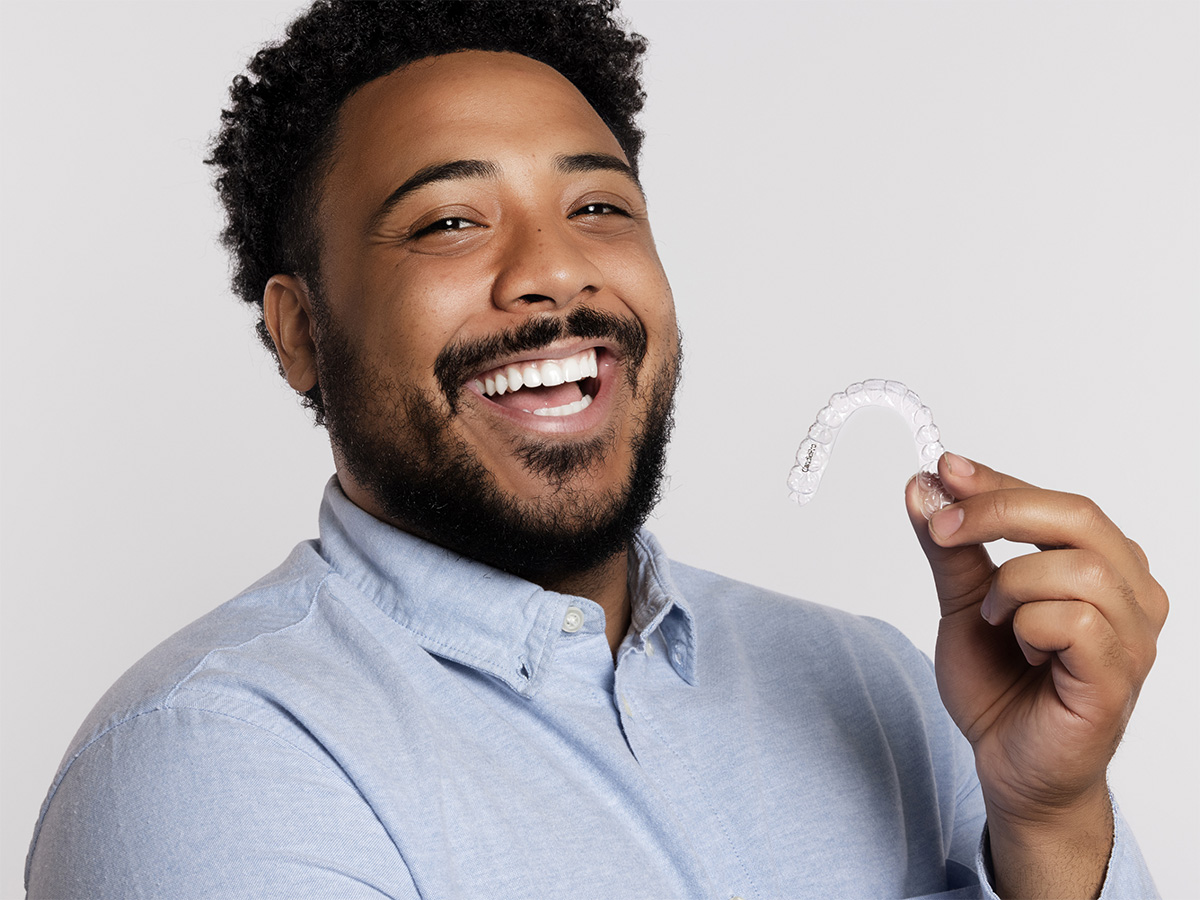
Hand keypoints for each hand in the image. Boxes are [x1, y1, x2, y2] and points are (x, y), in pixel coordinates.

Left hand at [905, 453, 1166, 898]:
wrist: (1008, 765)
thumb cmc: (1001, 685)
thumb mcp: (963, 602)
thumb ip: (951, 548)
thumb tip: (925, 486)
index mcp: (1102, 563)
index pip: (1056, 501)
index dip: (996, 480)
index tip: (944, 468)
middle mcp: (1132, 592)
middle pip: (1077, 515)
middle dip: (996, 511)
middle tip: (941, 528)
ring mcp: (1134, 635)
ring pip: (1078, 567)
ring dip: (1013, 586)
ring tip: (996, 620)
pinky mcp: (1118, 676)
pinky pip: (1077, 621)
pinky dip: (1030, 628)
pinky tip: (1025, 653)